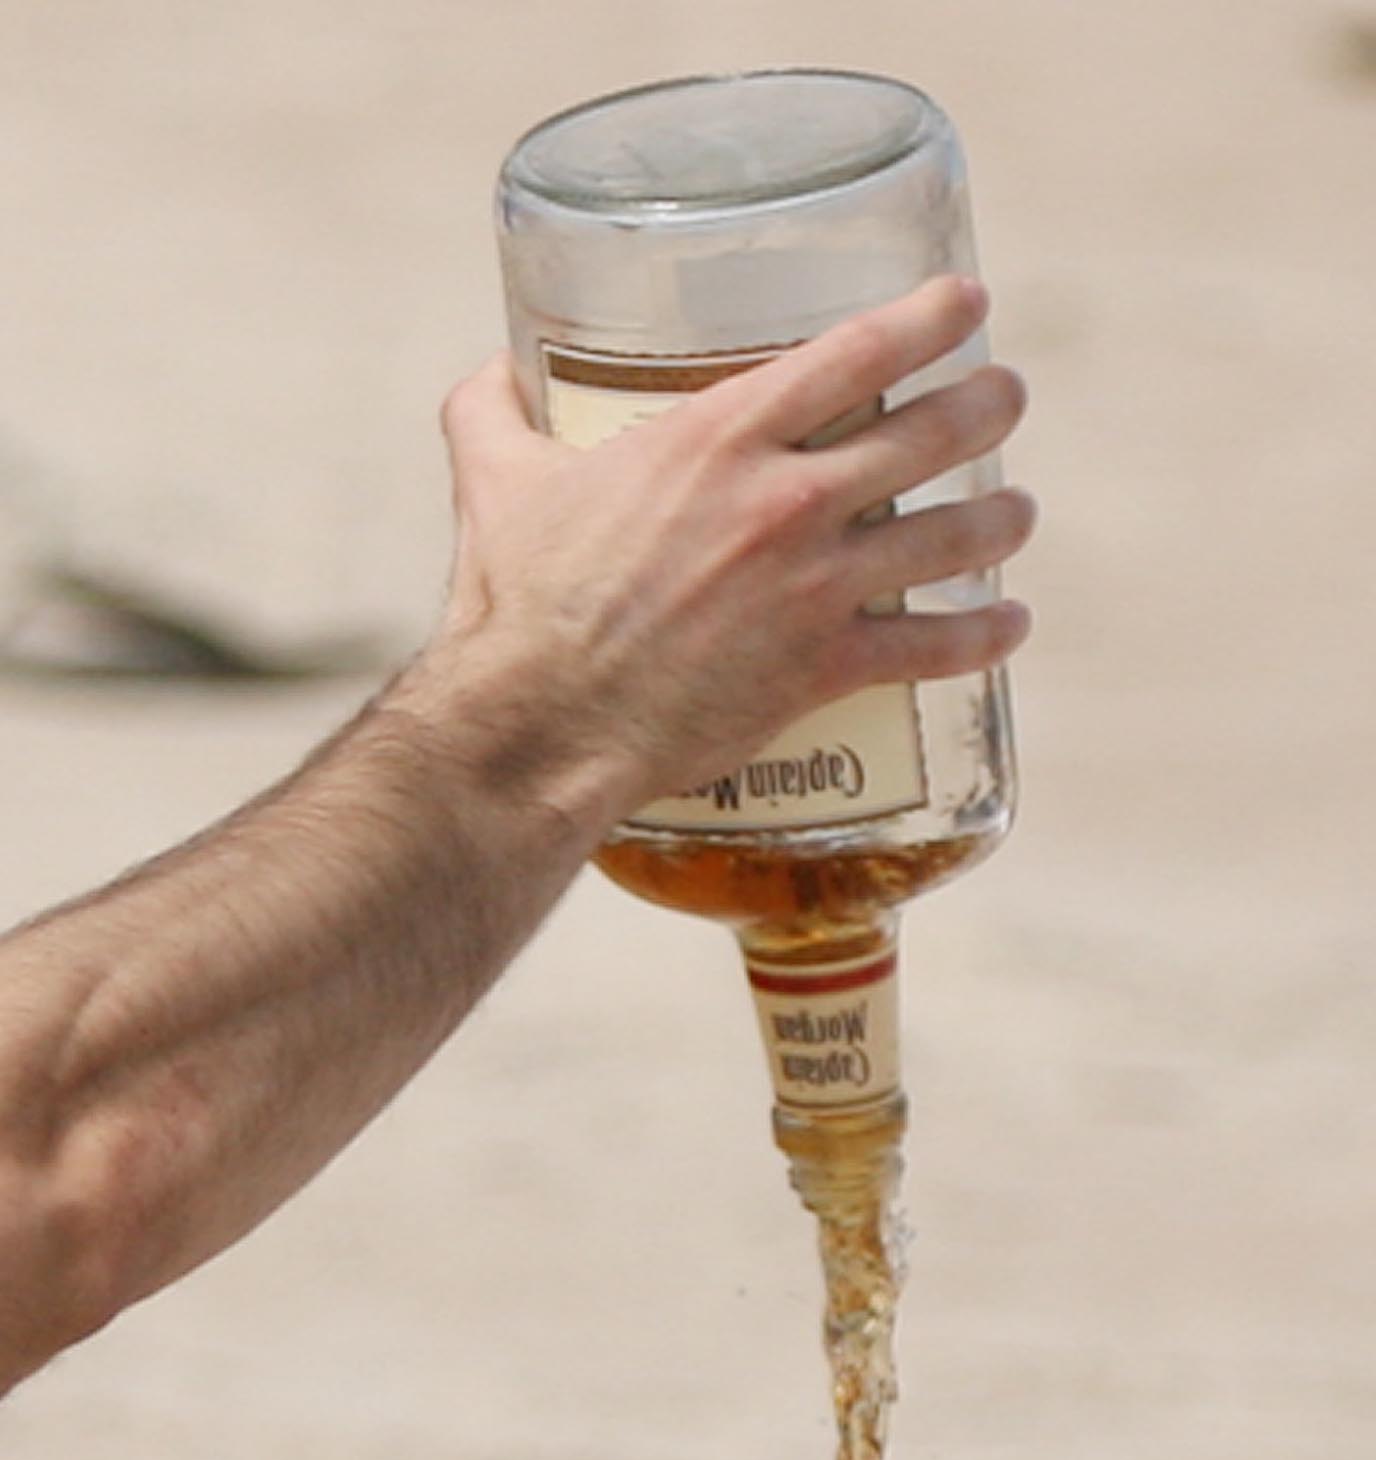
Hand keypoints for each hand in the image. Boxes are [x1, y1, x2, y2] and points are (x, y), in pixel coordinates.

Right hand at [436, 275, 1033, 815]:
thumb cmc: (517, 603)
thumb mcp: (495, 481)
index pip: (858, 349)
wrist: (541, 724)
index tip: (968, 301)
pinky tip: (1010, 625)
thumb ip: (492, 412)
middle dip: (985, 406)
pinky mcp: (822, 669)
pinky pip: (931, 648)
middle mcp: (786, 499)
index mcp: (719, 436)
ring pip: (949, 537)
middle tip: (1005, 397)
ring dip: (1000, 520)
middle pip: (927, 432)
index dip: (929, 316)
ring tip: (1018, 511)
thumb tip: (492, 372)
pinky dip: (983, 636)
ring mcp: (814, 587)